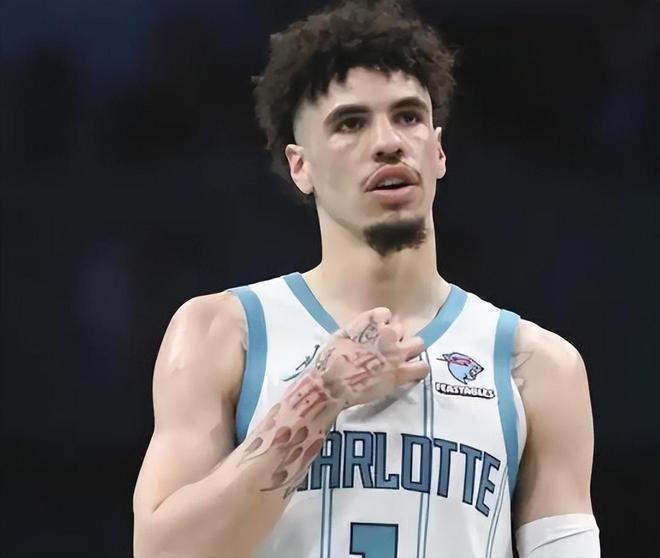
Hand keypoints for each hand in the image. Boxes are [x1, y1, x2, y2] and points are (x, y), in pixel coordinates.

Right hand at [310, 307, 428, 408]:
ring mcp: (397, 353)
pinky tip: (410, 374)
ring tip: (403, 359)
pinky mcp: (402, 372)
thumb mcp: (341, 334)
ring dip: (411, 350)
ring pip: (418, 344)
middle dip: (396, 336)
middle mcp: (387, 334)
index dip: (382, 323)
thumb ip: (358, 327)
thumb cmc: (330, 360)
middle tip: (388, 348)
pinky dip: (418, 370)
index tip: (377, 332)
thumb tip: (367, 328)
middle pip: (402, 328)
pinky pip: (423, 367)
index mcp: (371, 322)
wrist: (333, 384)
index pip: (386, 314)